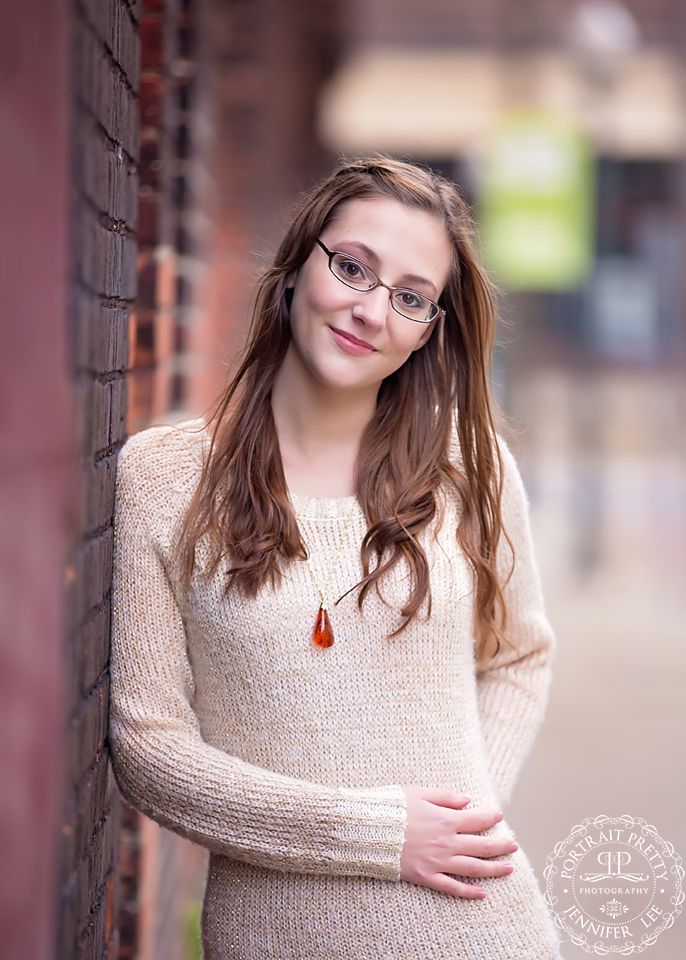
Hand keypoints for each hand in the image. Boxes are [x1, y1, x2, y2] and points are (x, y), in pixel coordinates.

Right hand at [400, 787, 517, 897]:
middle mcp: (446, 843)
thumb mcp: (419, 793)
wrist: (369, 830)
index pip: (476, 820)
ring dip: (492, 869)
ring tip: (508, 869)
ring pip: (472, 868)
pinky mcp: (426, 876)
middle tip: (514, 846)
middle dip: (500, 846)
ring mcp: (437, 862)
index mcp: (445, 820)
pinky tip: (481, 894)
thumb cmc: (392, 808)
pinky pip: (451, 887)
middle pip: (481, 846)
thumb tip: (467, 800)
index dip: (490, 818)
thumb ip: (445, 796)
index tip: (499, 816)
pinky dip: (468, 892)